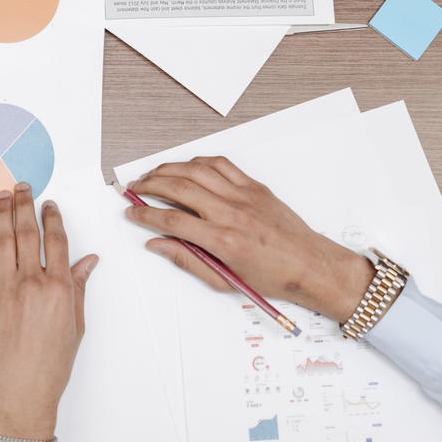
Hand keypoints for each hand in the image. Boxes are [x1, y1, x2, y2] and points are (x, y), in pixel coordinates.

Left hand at [0, 182, 97, 440]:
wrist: (21, 390)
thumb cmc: (52, 364)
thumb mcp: (76, 325)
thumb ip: (79, 288)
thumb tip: (88, 261)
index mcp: (61, 289)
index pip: (57, 241)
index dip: (52, 218)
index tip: (49, 204)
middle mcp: (34, 284)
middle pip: (28, 233)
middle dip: (25, 205)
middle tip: (22, 187)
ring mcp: (7, 290)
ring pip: (4, 242)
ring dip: (2, 214)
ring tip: (2, 196)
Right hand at [124, 157, 373, 321]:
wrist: (310, 265)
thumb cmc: (273, 277)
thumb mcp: (224, 280)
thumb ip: (186, 260)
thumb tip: (158, 245)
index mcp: (224, 241)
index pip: (172, 221)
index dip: (145, 215)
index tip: (131, 213)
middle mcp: (233, 214)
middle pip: (179, 188)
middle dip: (149, 185)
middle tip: (133, 188)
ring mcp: (245, 196)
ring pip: (197, 170)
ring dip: (169, 169)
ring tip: (152, 175)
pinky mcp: (255, 187)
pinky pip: (221, 164)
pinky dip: (198, 162)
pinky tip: (185, 167)